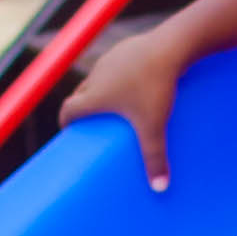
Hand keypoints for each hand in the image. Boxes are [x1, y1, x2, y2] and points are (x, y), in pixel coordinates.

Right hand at [60, 24, 185, 189]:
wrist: (171, 46)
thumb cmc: (157, 87)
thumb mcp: (155, 125)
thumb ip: (155, 158)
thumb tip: (160, 189)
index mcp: (94, 96)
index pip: (68, 110)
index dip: (65, 121)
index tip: (70, 132)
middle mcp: (96, 77)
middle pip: (80, 95)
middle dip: (82, 109)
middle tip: (93, 124)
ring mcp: (109, 59)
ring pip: (97, 78)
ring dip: (99, 91)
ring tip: (115, 105)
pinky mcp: (125, 48)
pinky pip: (114, 65)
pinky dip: (117, 76)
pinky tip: (134, 82)